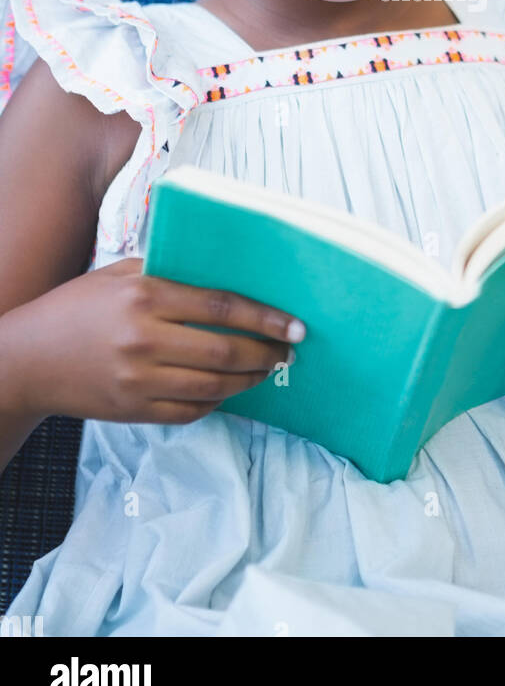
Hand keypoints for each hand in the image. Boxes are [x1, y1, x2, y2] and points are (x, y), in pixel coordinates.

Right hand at [4, 257, 305, 424]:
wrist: (28, 360)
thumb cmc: (77, 308)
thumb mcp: (118, 275)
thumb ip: (168, 274)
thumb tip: (225, 278)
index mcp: (145, 297)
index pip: (222, 307)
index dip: (266, 318)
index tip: (294, 325)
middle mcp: (144, 340)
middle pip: (226, 351)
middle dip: (266, 353)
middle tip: (287, 352)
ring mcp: (139, 380)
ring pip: (214, 385)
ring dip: (249, 379)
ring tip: (266, 370)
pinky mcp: (133, 411)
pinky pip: (191, 410)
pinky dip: (218, 400)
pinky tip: (229, 388)